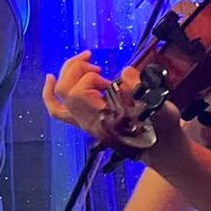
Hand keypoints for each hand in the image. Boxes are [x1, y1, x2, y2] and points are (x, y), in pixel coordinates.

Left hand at [41, 54, 177, 150]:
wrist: (160, 148)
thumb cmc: (161, 129)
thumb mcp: (159, 107)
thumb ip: (140, 88)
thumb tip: (125, 72)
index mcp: (104, 120)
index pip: (80, 92)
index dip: (91, 78)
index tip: (109, 80)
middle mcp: (89, 122)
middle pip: (65, 90)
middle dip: (77, 69)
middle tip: (96, 66)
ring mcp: (84, 122)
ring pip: (59, 96)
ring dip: (68, 73)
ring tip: (85, 63)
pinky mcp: (84, 121)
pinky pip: (57, 109)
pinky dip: (50, 93)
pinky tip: (51, 78)